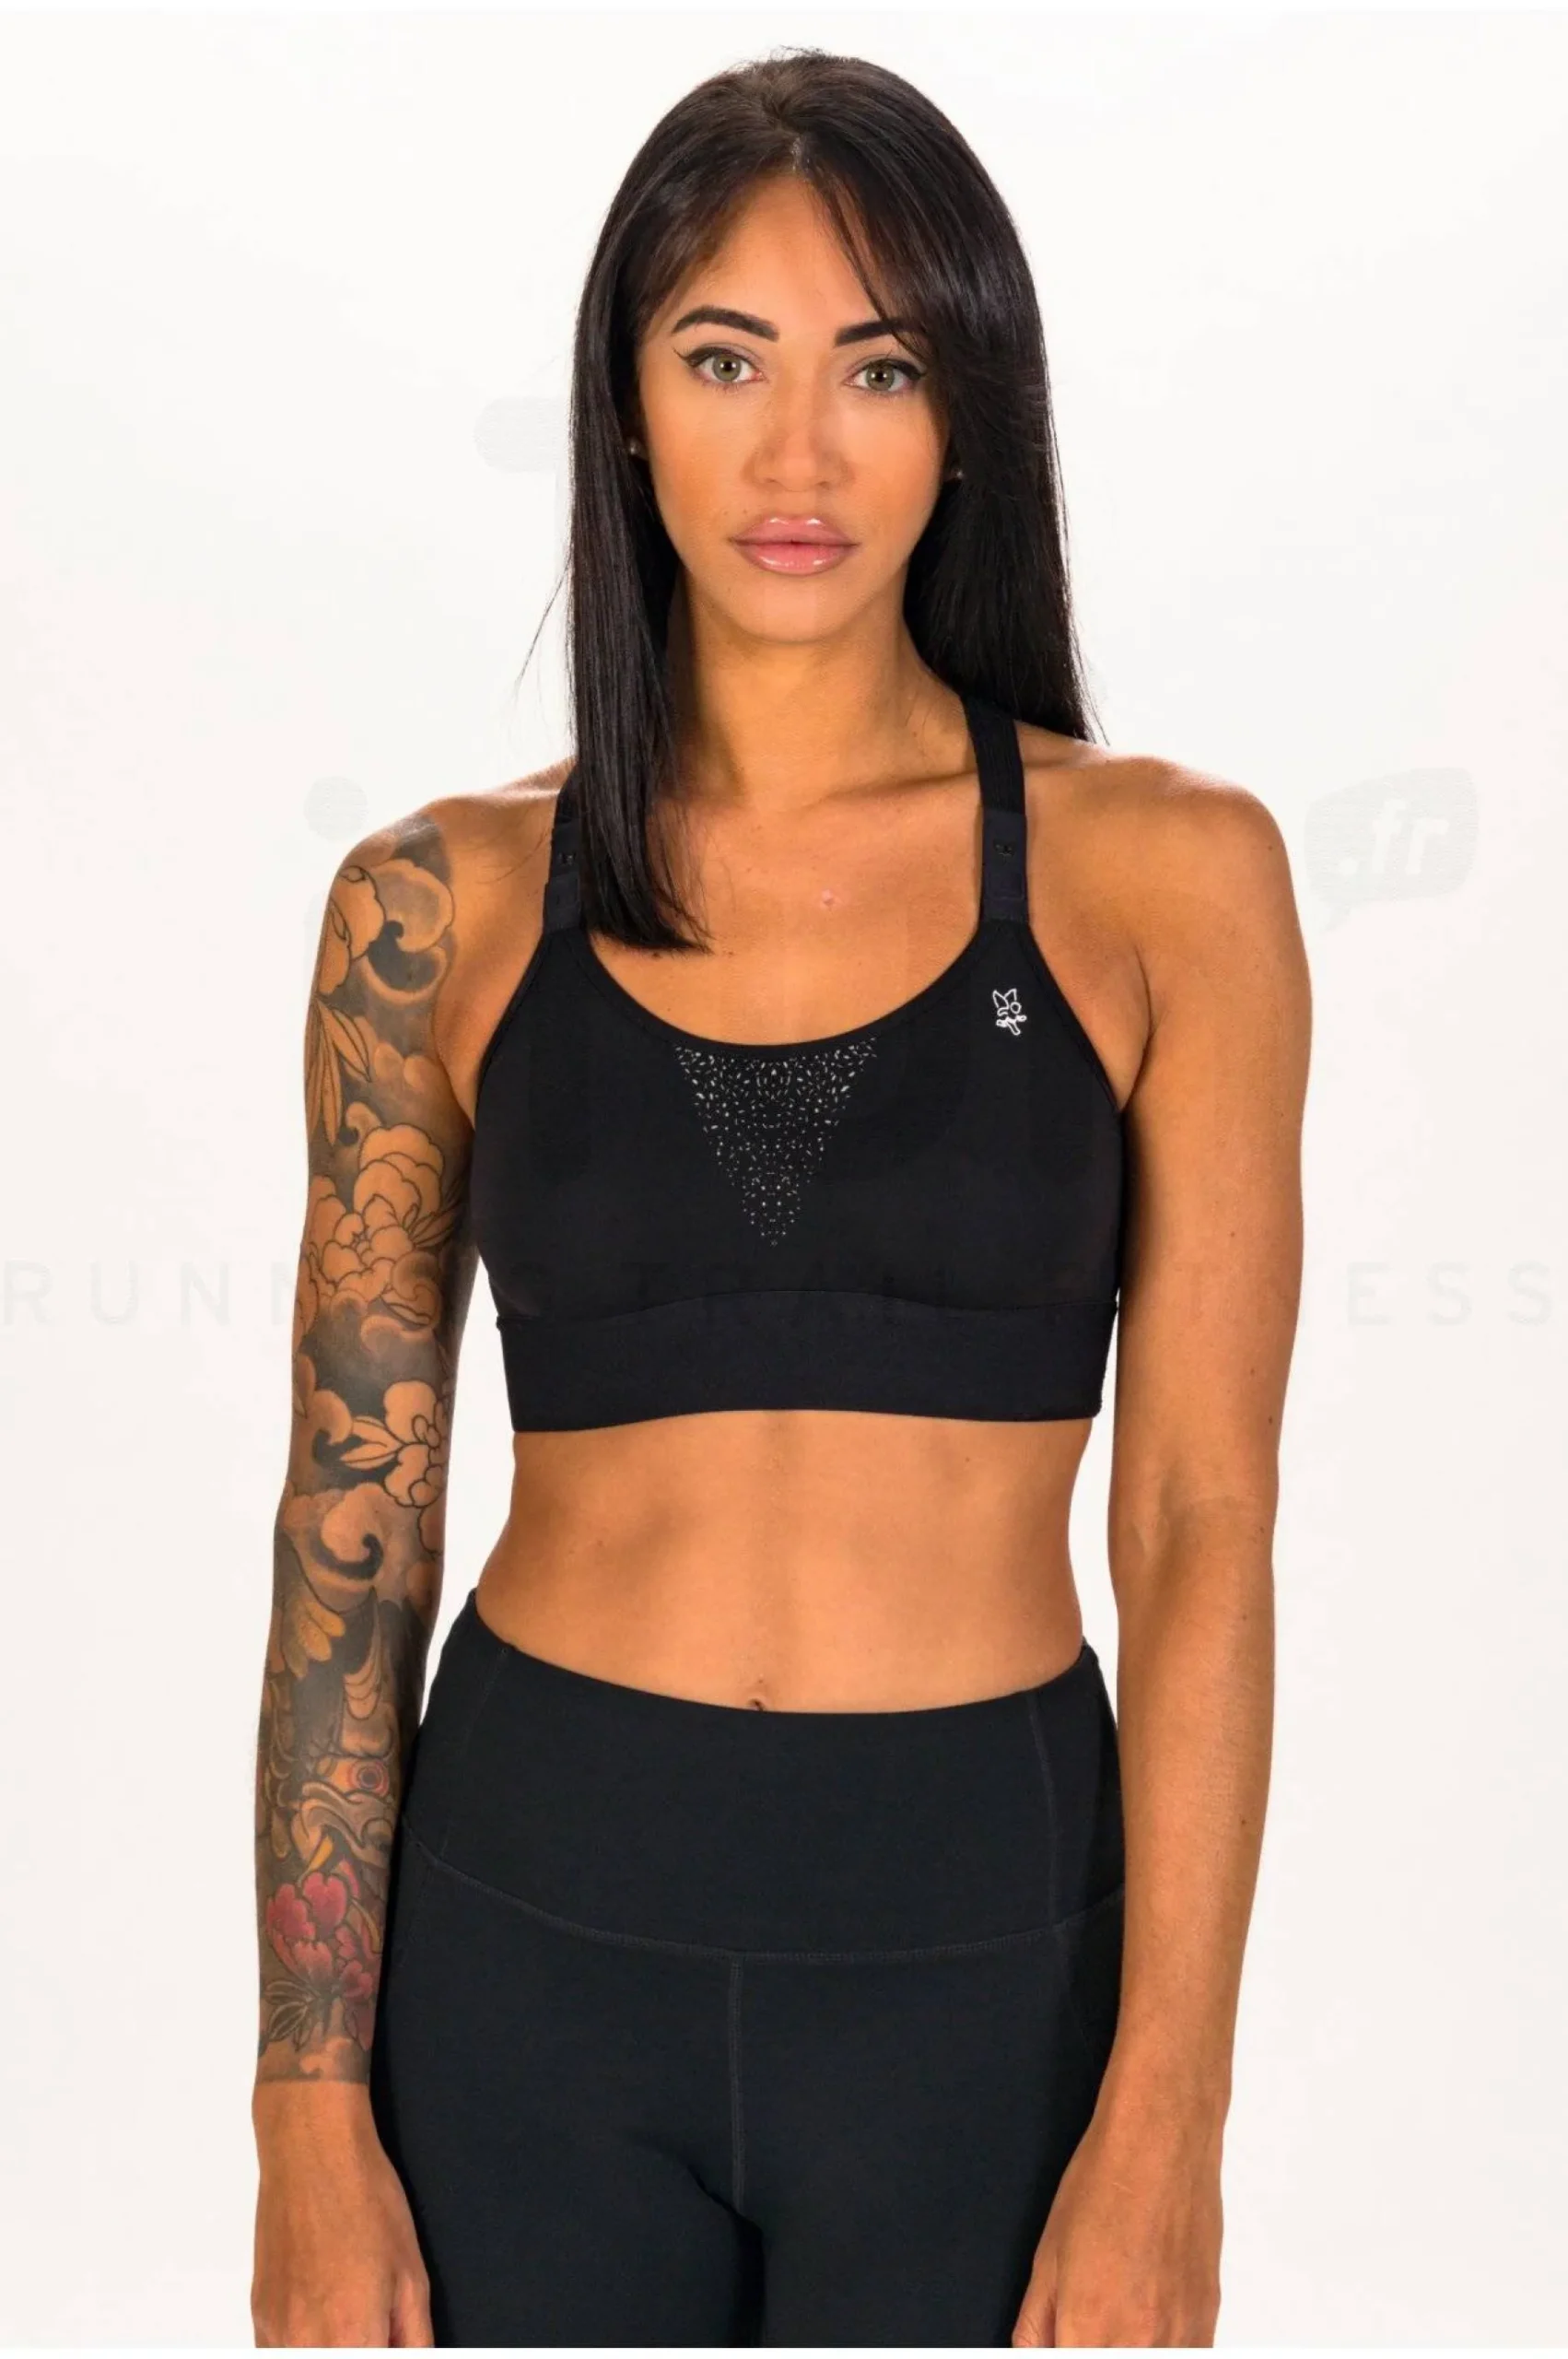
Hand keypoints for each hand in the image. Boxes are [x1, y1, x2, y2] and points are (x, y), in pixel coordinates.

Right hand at [251, 2086, 432, 2346]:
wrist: (313, 2154)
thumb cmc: (364, 2201)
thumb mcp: (412, 2275)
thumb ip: (414, 2340)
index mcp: (350, 2339)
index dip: (386, 2353)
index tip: (391, 2344)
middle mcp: (304, 2345)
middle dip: (361, 2348)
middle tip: (376, 2327)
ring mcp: (274, 2333)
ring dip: (332, 2346)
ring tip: (349, 2314)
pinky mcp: (258, 2316)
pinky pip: (278, 2353)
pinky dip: (304, 2345)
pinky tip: (325, 2317)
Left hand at [1011, 2098, 1223, 2346]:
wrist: (1161, 2142)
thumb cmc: (1106, 2183)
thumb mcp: (1048, 2256)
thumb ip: (1036, 2323)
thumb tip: (1034, 2353)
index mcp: (1090, 2328)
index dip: (1064, 2352)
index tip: (1064, 2339)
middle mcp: (1140, 2342)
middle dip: (1091, 2345)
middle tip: (1086, 2322)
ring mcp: (1181, 2335)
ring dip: (1129, 2345)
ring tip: (1119, 2309)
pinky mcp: (1208, 2321)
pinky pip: (1187, 2355)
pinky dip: (1163, 2345)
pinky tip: (1148, 2317)